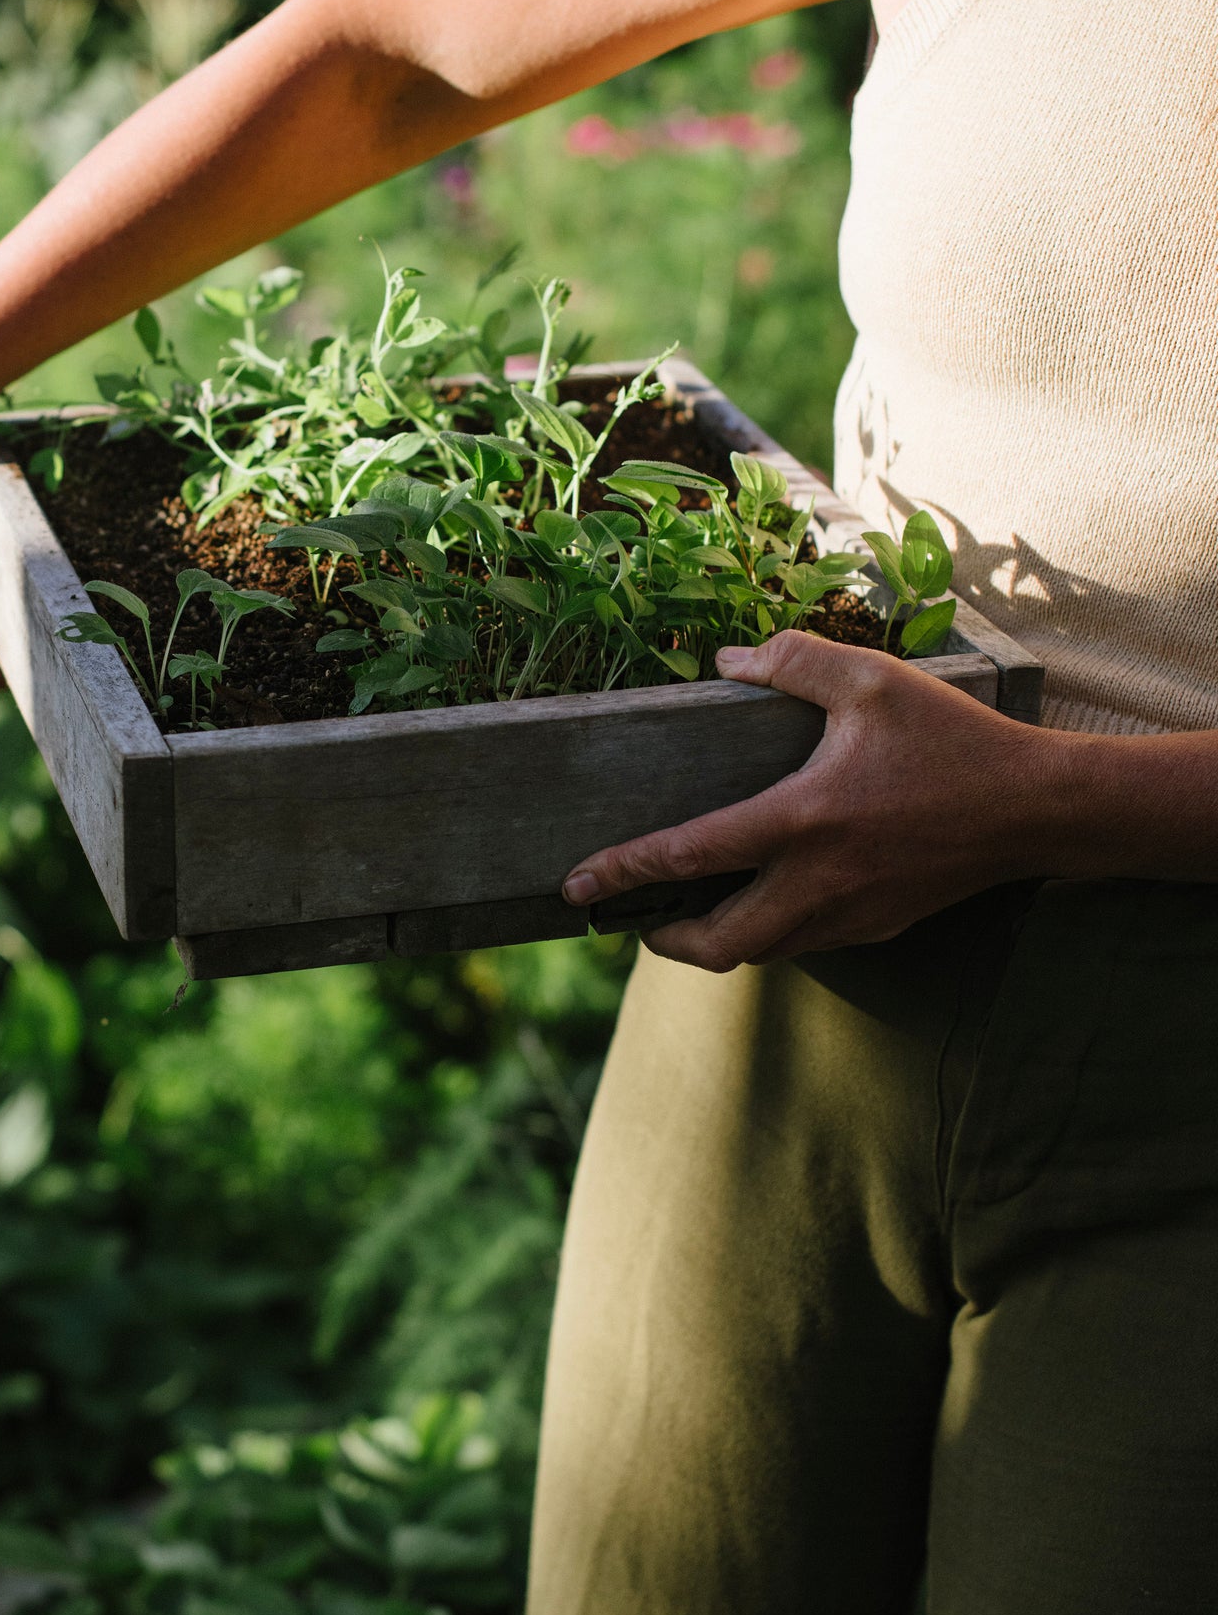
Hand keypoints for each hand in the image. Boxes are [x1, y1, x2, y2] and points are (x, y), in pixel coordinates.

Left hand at [562, 631, 1048, 969]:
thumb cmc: (952, 739)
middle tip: (634, 920)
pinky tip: (764, 896)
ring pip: (762, 952)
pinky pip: (806, 942)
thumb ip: (792, 663)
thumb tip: (726, 663)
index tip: (577, 886)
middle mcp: (821, 882)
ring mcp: (853, 913)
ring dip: (717, 940)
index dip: (626, 872)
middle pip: (719, 944)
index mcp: (804, 820)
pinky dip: (769, 932)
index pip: (692, 856)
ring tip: (688, 911)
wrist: (1038, 809)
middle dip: (664, 941)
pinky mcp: (880, 925)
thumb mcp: (870, 680)